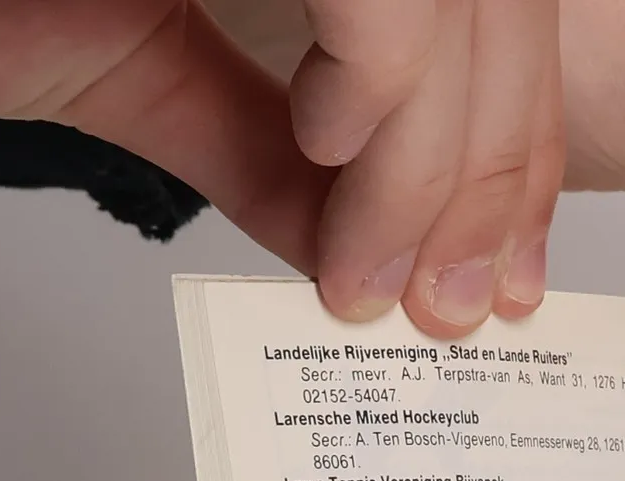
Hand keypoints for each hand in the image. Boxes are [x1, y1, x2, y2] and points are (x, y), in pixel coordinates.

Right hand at [0, 0, 560, 332]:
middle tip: (457, 306)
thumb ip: (260, 143)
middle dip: (488, 177)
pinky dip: (387, 93)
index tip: (491, 272)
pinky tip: (330, 149)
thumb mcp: (125, 63)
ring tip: (380, 277)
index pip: (457, 5)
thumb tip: (359, 244)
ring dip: (435, 169)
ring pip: (447, 3)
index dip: (499, 144)